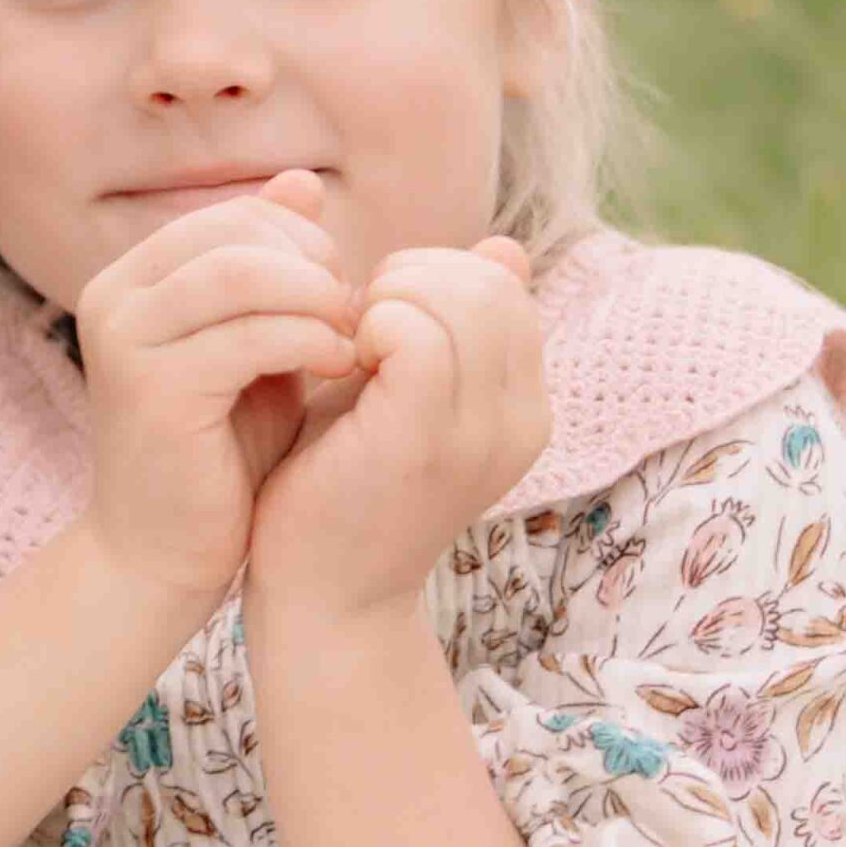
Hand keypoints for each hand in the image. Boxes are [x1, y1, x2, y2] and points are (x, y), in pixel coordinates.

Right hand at [70, 178, 361, 622]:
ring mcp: (123, 340)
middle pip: (236, 233)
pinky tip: (339, 367)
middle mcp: (113, 297)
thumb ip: (277, 273)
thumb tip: (304, 184)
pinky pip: (245, 335)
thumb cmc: (222, 453)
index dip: (305, 242)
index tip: (343, 291)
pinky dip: (306, 341)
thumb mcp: (258, 344)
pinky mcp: (149, 389)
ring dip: (314, 298)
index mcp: (133, 278)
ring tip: (351, 337)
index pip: (235, 215)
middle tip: (356, 314)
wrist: (165, 556)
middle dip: (313, 265)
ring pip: (238, 273)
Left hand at [246, 236, 546, 631]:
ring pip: (457, 298)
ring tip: (346, 343)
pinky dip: (370, 325)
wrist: (320, 598)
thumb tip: (503, 248)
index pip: (504, 287)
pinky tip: (339, 362)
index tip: (375, 317)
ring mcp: (480, 435)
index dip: (432, 276)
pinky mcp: (422, 443)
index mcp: (525, 408)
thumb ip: (453, 326)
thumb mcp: (408, 393)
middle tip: (355, 325)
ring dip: (386, 298)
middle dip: (409, 276)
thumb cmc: (346, 484)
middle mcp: (522, 422)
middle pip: (489, 283)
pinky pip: (415, 334)